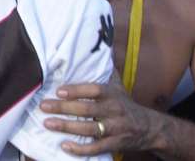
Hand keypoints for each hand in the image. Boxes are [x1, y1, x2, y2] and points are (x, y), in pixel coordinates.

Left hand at [40, 72, 157, 155]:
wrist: (151, 128)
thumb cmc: (126, 104)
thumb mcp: (118, 85)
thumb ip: (104, 70)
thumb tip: (96, 46)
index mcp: (112, 94)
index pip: (94, 90)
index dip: (77, 90)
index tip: (58, 90)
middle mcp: (114, 111)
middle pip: (87, 110)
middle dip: (63, 108)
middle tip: (44, 106)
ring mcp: (115, 129)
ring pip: (89, 129)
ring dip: (67, 127)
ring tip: (48, 123)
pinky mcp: (116, 145)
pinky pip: (97, 148)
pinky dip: (81, 149)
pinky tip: (65, 146)